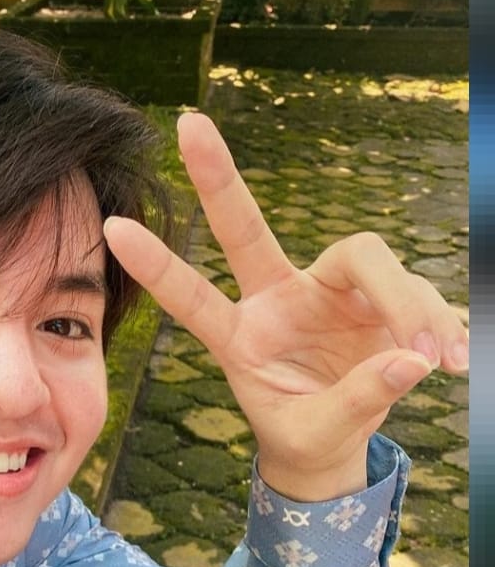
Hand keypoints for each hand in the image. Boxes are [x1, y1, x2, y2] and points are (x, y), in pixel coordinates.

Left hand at [104, 112, 467, 500]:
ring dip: (408, 307)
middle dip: (216, 179)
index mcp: (242, 338)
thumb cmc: (307, 435)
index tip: (112, 228)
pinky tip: (453, 359)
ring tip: (438, 362)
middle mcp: (277, 299)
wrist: (336, 442)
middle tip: (187, 124)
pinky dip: (438, 324)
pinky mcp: (373, 294)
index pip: (193, 298)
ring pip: (367, 262)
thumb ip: (355, 401)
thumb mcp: (318, 434)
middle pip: (249, 229)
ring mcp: (324, 291)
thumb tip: (407, 360)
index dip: (159, 266)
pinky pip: (413, 292)